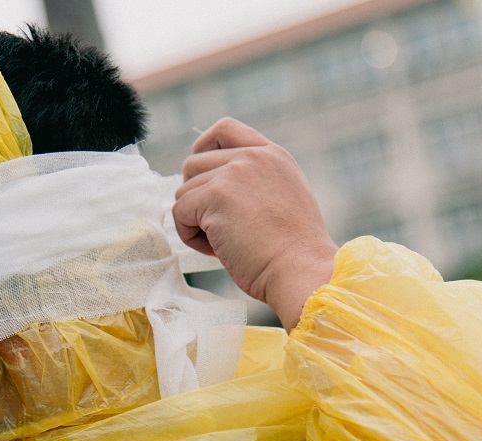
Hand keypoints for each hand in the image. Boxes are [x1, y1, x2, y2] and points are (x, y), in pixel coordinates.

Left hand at [172, 118, 338, 329]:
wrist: (301, 270)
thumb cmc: (294, 250)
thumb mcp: (283, 197)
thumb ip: (254, 181)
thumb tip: (212, 187)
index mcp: (272, 155)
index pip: (224, 129)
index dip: (203, 149)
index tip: (201, 177)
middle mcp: (252, 157)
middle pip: (193, 164)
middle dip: (196, 198)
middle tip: (219, 229)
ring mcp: (233, 174)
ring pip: (184, 191)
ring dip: (194, 222)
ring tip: (222, 243)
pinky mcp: (215, 196)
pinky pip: (179, 211)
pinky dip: (189, 236)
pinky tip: (215, 250)